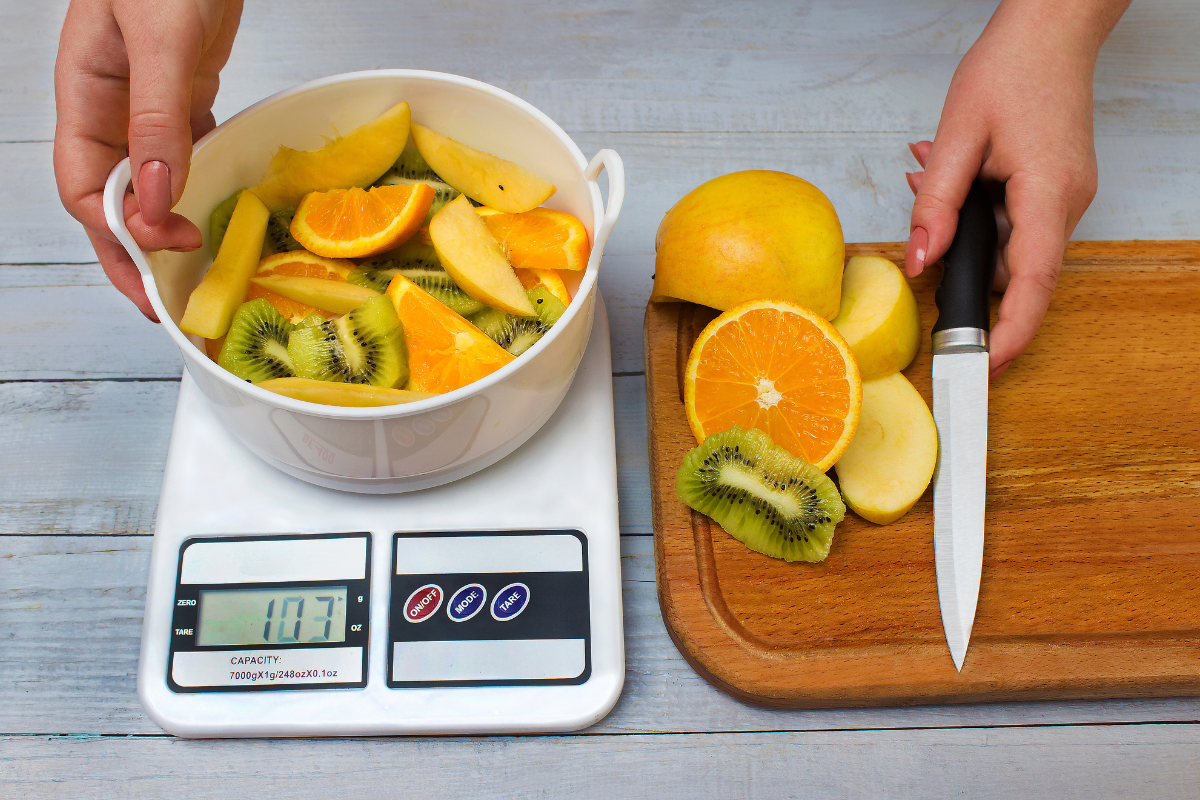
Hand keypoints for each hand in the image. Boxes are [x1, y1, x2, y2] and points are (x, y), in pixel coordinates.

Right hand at [54, 0, 242, 320]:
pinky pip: (184, 154)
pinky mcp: (183, 95)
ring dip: (168, 226)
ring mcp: (146, 105)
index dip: (118, 233)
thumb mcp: (160, 39)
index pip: (85, 189)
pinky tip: (215, 210)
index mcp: (85, 99)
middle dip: (136, 252)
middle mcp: (110, 110)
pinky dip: (196, 185)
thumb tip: (154, 194)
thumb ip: (157, 115)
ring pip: (149, 183)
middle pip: (112, 200)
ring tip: (194, 270)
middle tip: (169, 302)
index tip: (163, 256)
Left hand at [904, 0, 1128, 378]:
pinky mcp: (1055, 189)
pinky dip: (984, 225)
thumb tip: (918, 261)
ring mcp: (1064, 197)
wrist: (1051, 28)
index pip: (1032, 285)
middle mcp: (1065, 202)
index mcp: (1047, 193)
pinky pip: (1018, 227)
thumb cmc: (1011, 68)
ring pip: (1016, 251)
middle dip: (977, 291)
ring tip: (933, 201)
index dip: (1010, 334)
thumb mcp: (958, 136)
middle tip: (933, 291)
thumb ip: (935, 205)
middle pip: (1023, 276)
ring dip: (973, 247)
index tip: (985, 367)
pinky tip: (955, 193)